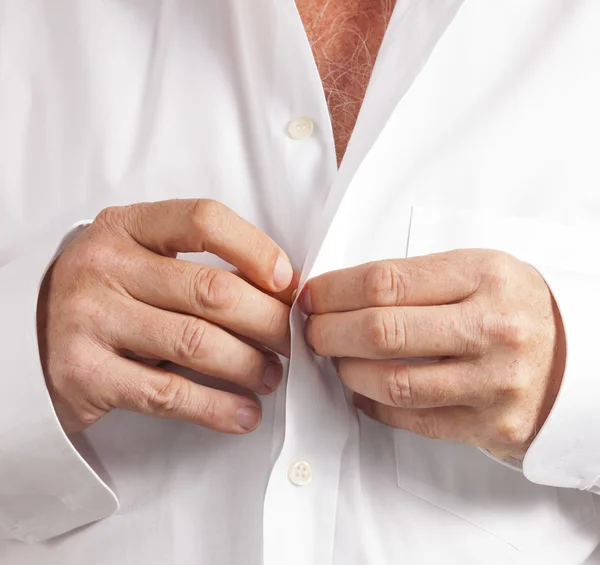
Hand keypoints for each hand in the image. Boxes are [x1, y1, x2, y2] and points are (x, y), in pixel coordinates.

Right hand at [37, 199, 296, 434]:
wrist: (27, 335)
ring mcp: (89, 319)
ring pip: (197, 343)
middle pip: (211, 291)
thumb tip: (277, 291)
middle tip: (293, 341)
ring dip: (249, 365)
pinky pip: (167, 394)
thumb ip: (193, 265)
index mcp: (125, 226)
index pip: (202, 220)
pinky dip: (216, 408)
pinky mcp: (84, 374)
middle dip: (268, 321)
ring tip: (272, 376)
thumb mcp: (138, 259)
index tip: (286, 282)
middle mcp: (103, 266)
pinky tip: (243, 413)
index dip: (255, 249)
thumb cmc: (104, 294)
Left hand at [300, 250, 565, 457]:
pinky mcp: (491, 425)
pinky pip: (413, 420)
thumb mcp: (478, 271)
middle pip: (382, 331)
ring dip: (349, 372)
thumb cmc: (514, 307)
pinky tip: (363, 393)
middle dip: (330, 332)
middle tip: (313, 331)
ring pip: (393, 382)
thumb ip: (416, 279)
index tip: (312, 296)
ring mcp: (494, 381)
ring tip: (337, 361)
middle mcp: (492, 327)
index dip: (335, 290)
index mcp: (484, 276)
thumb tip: (341, 294)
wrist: (580, 359)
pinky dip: (375, 406)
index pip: (386, 282)